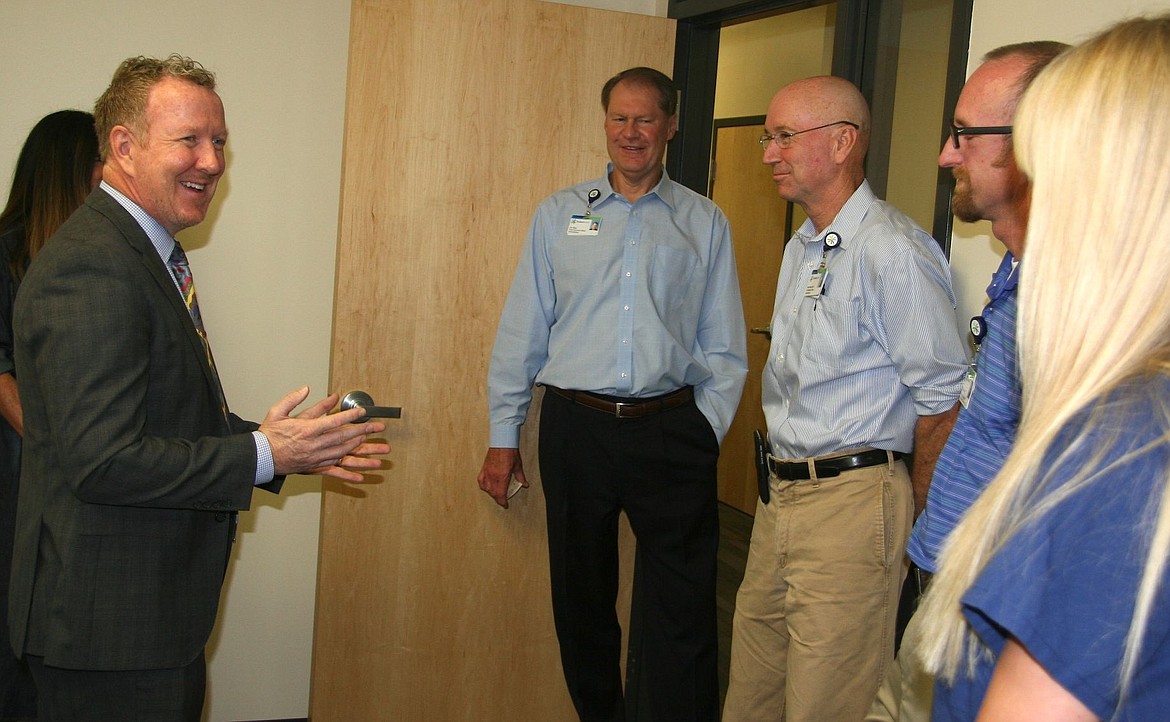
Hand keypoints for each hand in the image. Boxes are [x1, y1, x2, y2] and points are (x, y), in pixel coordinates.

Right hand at [260, 386, 388, 481]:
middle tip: (378, 427)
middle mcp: (314, 444)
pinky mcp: (314, 466)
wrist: (260, 457)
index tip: (363, 412)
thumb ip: (293, 399)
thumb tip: (306, 388)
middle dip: (363, 431)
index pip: (335, 421)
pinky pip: (334, 467)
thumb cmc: (269, 435)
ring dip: (359, 447)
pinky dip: (347, 468)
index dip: (351, 416)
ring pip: (342, 451)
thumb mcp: (278, 412)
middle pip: (344, 436)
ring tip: (372, 443)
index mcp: (307, 430)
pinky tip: (358, 471)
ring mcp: (315, 457)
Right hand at [477, 447, 526, 508]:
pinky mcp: (484, 468)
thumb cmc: (510, 452)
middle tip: (502, 500)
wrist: (502, 442)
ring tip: (496, 494)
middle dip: (498, 498)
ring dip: (491, 493)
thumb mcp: (518, 466)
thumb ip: (521, 477)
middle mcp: (493, 476)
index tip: (505, 505)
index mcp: (502, 477)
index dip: (502, 502)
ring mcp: (487, 472)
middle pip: (493, 493)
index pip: (500, 494)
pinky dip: (483, 486)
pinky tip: (486, 487)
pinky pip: (481, 481)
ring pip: (486, 488)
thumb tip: (525, 484)